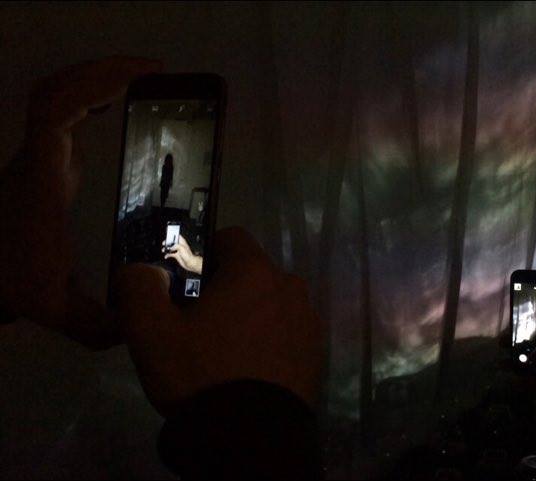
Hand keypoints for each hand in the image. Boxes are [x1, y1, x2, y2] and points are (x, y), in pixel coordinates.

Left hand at [0, 57, 160, 347]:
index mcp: (44, 181)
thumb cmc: (15, 284)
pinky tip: (118, 103)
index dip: (95, 84)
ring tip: (143, 79)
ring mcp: (38, 159)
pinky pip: (62, 116)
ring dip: (95, 80)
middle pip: (56, 91)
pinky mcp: (44, 165)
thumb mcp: (58, 311)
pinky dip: (90, 99)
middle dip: (102, 71)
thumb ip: (103, 323)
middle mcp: (37, 160)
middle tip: (154, 70)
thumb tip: (146, 319)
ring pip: (55, 98)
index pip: (55, 115)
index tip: (140, 78)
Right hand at [117, 227, 324, 415]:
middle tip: (197, 325)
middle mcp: (290, 287)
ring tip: (223, 352)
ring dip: (250, 315)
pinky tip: (248, 369)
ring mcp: (308, 321)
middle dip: (226, 289)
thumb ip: (139, 287)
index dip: (203, 255)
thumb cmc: (200, 374)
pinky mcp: (316, 352)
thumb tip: (141, 268)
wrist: (249, 438)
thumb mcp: (150, 332)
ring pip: (271, 303)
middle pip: (252, 273)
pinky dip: (269, 340)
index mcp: (254, 272)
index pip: (230, 238)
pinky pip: (287, 331)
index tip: (185, 285)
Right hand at [163, 234, 202, 273]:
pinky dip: (167, 255)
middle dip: (167, 243)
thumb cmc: (188, 255)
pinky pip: (170, 254)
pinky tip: (166, 256)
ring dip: (166, 249)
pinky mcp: (176, 255)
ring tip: (163, 250)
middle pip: (172, 242)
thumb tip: (170, 247)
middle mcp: (179, 245)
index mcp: (182, 242)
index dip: (173, 235)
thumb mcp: (182, 248)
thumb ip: (175, 246)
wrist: (189, 263)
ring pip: (170, 248)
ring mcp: (177, 250)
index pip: (177, 236)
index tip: (168, 235)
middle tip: (164, 244)